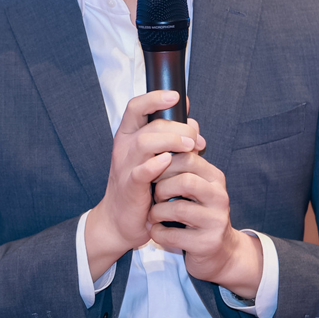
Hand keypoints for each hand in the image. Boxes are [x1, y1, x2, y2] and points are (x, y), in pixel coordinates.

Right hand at [84, 90, 202, 277]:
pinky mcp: (130, 187)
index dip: (155, 98)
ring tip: (190, 146)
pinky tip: (169, 162)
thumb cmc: (143, 187)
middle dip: (178, 126)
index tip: (175, 96)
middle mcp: (124, 147)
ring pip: (145, 142)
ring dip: (171, 141)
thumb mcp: (156, 157)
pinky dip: (155, 165)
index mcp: (129, 136)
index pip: (136, 107)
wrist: (122, 220)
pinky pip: (141, 172)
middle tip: (196, 138)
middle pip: (150, 124)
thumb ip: (171, 138)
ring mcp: (125, 167)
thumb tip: (193, 122)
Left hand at [148, 150, 263, 299]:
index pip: (189, 157)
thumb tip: (186, 124)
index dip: (164, 163)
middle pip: (185, 181)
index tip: (153, 173)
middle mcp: (219, 197)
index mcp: (215, 178)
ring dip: (157, 212)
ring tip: (153, 215)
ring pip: (178, 209)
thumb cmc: (198, 213)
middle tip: (153, 196)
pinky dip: (157, 232)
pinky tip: (156, 231)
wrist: (218, 253)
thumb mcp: (197, 185)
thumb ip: (187, 160)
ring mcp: (216, 222)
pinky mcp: (206, 244)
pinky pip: (172, 235)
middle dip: (161, 188)